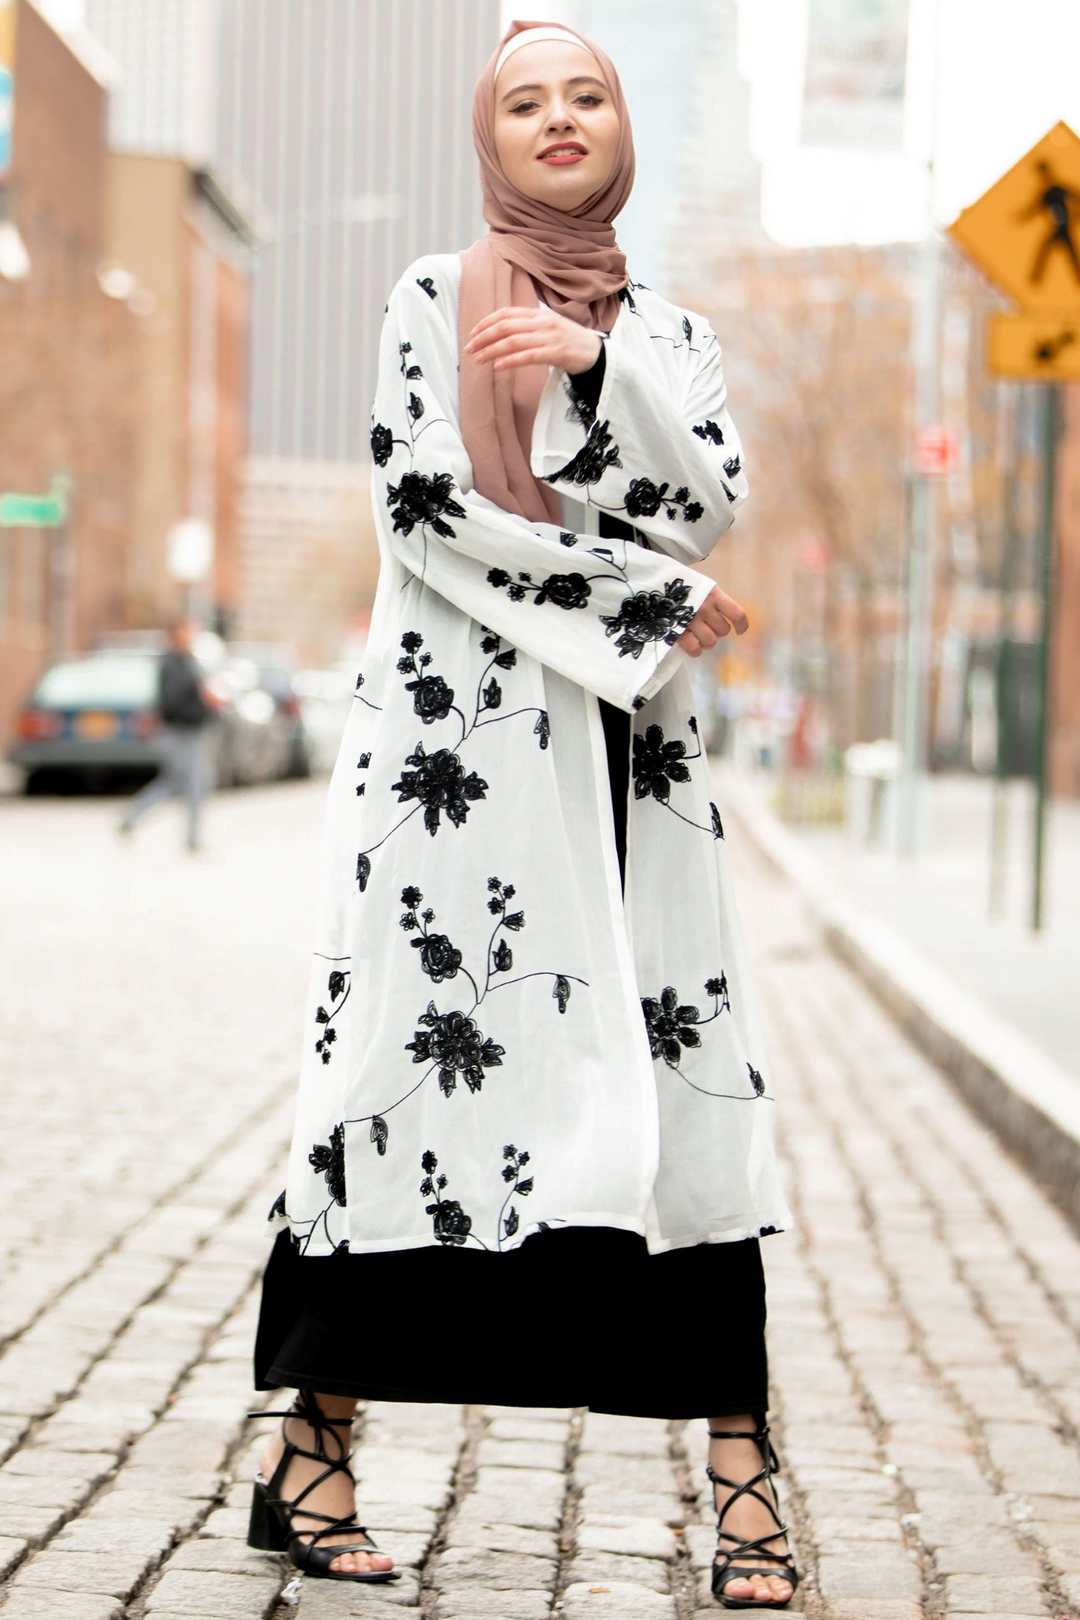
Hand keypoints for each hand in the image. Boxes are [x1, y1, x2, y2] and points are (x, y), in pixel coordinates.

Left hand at [464, 306, 602, 375]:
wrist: (595, 353)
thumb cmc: (568, 341)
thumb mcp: (548, 326)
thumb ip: (528, 326)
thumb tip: (502, 331)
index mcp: (538, 314)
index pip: (506, 313)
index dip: (486, 322)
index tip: (472, 333)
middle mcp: (542, 322)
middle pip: (506, 326)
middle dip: (484, 337)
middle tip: (469, 348)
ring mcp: (549, 337)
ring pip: (513, 341)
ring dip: (492, 350)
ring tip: (479, 359)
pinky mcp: (555, 353)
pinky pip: (528, 356)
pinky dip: (510, 361)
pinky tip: (498, 366)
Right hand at [677, 585, 748, 656]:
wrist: (651, 580)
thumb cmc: (677, 583)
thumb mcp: (698, 584)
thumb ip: (712, 598)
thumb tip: (725, 615)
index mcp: (713, 594)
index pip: (736, 613)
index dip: (742, 625)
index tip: (741, 631)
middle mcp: (705, 607)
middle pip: (723, 630)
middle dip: (718, 632)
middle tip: (708, 628)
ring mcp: (691, 619)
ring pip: (710, 641)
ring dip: (707, 642)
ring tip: (699, 636)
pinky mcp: (677, 630)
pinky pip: (694, 648)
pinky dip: (696, 650)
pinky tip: (693, 646)